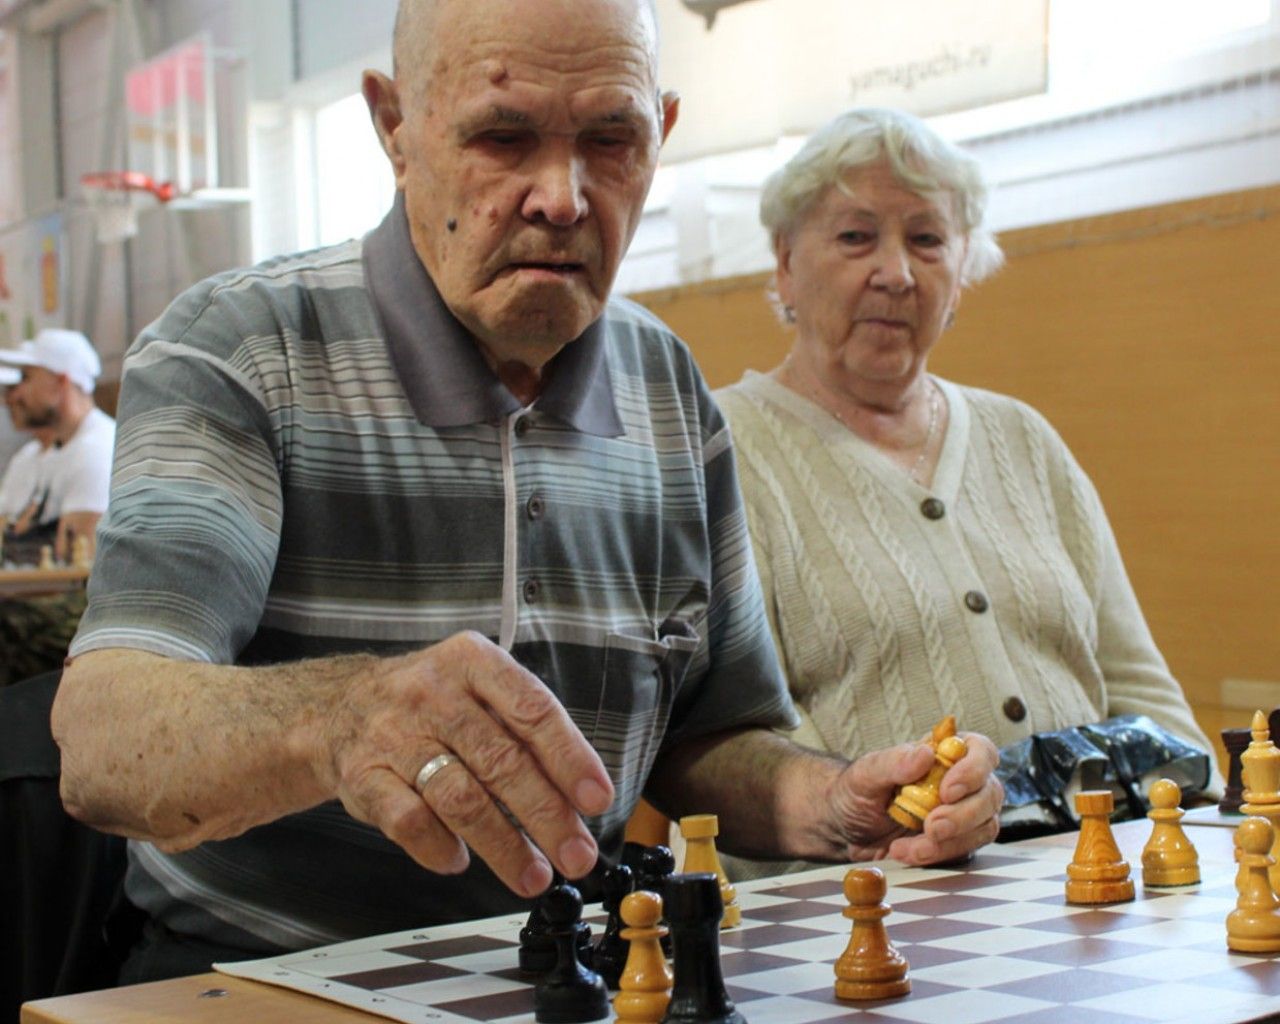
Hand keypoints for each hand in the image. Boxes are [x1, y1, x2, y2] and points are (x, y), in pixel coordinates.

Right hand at [317, 631, 613, 897]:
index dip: (569, 757)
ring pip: (459, 798)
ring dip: (503, 845)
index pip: (532, 710)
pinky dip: (440, 848)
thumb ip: (524, 729)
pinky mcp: (363, 776)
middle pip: (500, 760)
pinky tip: (460, 861)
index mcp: (473, 662)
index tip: (596, 799)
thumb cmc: (431, 704)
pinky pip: (409, 821)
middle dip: (546, 815)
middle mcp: (432, 693)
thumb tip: (579, 793)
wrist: (340, 707)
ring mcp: (394, 735)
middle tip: (576, 854)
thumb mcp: (478, 688)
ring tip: (533, 875)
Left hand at [827, 732, 1002, 864]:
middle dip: (962, 815)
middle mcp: (962, 782)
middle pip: (990, 794)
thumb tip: (925, 754)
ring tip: (907, 846)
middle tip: (931, 827)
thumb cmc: (857, 791)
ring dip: (948, 841)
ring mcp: (963, 814)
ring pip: (983, 827)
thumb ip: (893, 762)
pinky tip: (907, 853)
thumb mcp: (866, 773)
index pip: (981, 751)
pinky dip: (937, 856)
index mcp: (945, 754)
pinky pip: (964, 851)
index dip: (973, 770)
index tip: (948, 790)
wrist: (845, 828)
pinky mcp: (957, 842)